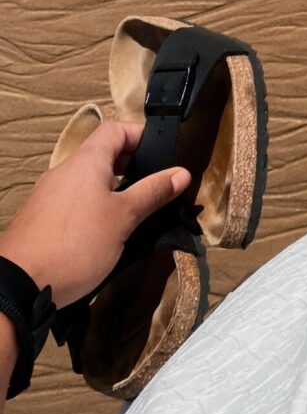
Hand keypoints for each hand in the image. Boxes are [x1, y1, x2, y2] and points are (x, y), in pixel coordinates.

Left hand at [0, 122, 189, 307]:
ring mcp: (49, 194)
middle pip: (102, 153)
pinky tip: (103, 230)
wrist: (18, 284)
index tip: (162, 155)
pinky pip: (74, 198)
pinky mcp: (40, 217)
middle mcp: (65, 171)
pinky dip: (94, 204)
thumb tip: (182, 172)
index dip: (141, 135)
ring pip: (88, 178)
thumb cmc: (77, 243)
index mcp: (86, 161)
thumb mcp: (124, 217)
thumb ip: (153, 192)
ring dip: (113, 187)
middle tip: (154, 185)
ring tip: (134, 210)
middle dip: (131, 164)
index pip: (116, 129)